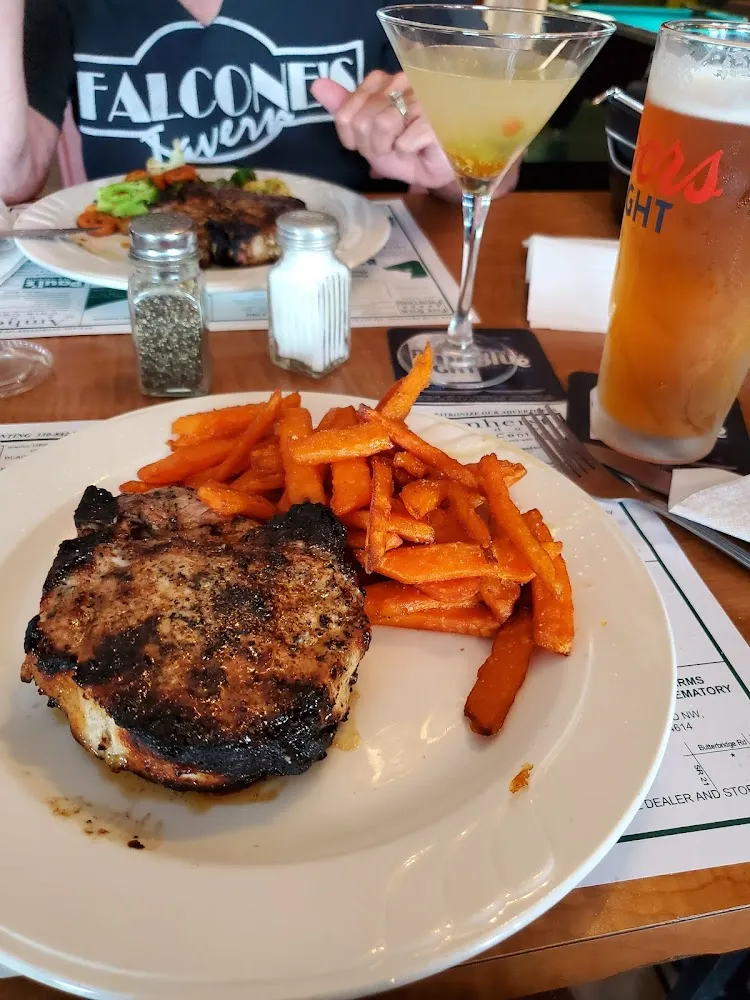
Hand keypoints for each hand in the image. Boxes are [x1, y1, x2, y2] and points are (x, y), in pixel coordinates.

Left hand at [310, 71, 454, 189]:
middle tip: (388, 149)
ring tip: (402, 149)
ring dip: (388, 148)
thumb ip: (344, 109)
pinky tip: (418, 149)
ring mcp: (422, 95)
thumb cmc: (408, 153)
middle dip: (371, 145)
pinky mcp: (437, 116)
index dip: (352, 137)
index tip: (368, 145)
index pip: (346, 110)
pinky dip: (407, 152)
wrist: (440, 171)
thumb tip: (317, 84)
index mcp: (383, 82)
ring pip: (382, 124)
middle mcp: (402, 80)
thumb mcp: (369, 136)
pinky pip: (405, 139)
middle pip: (363, 119)